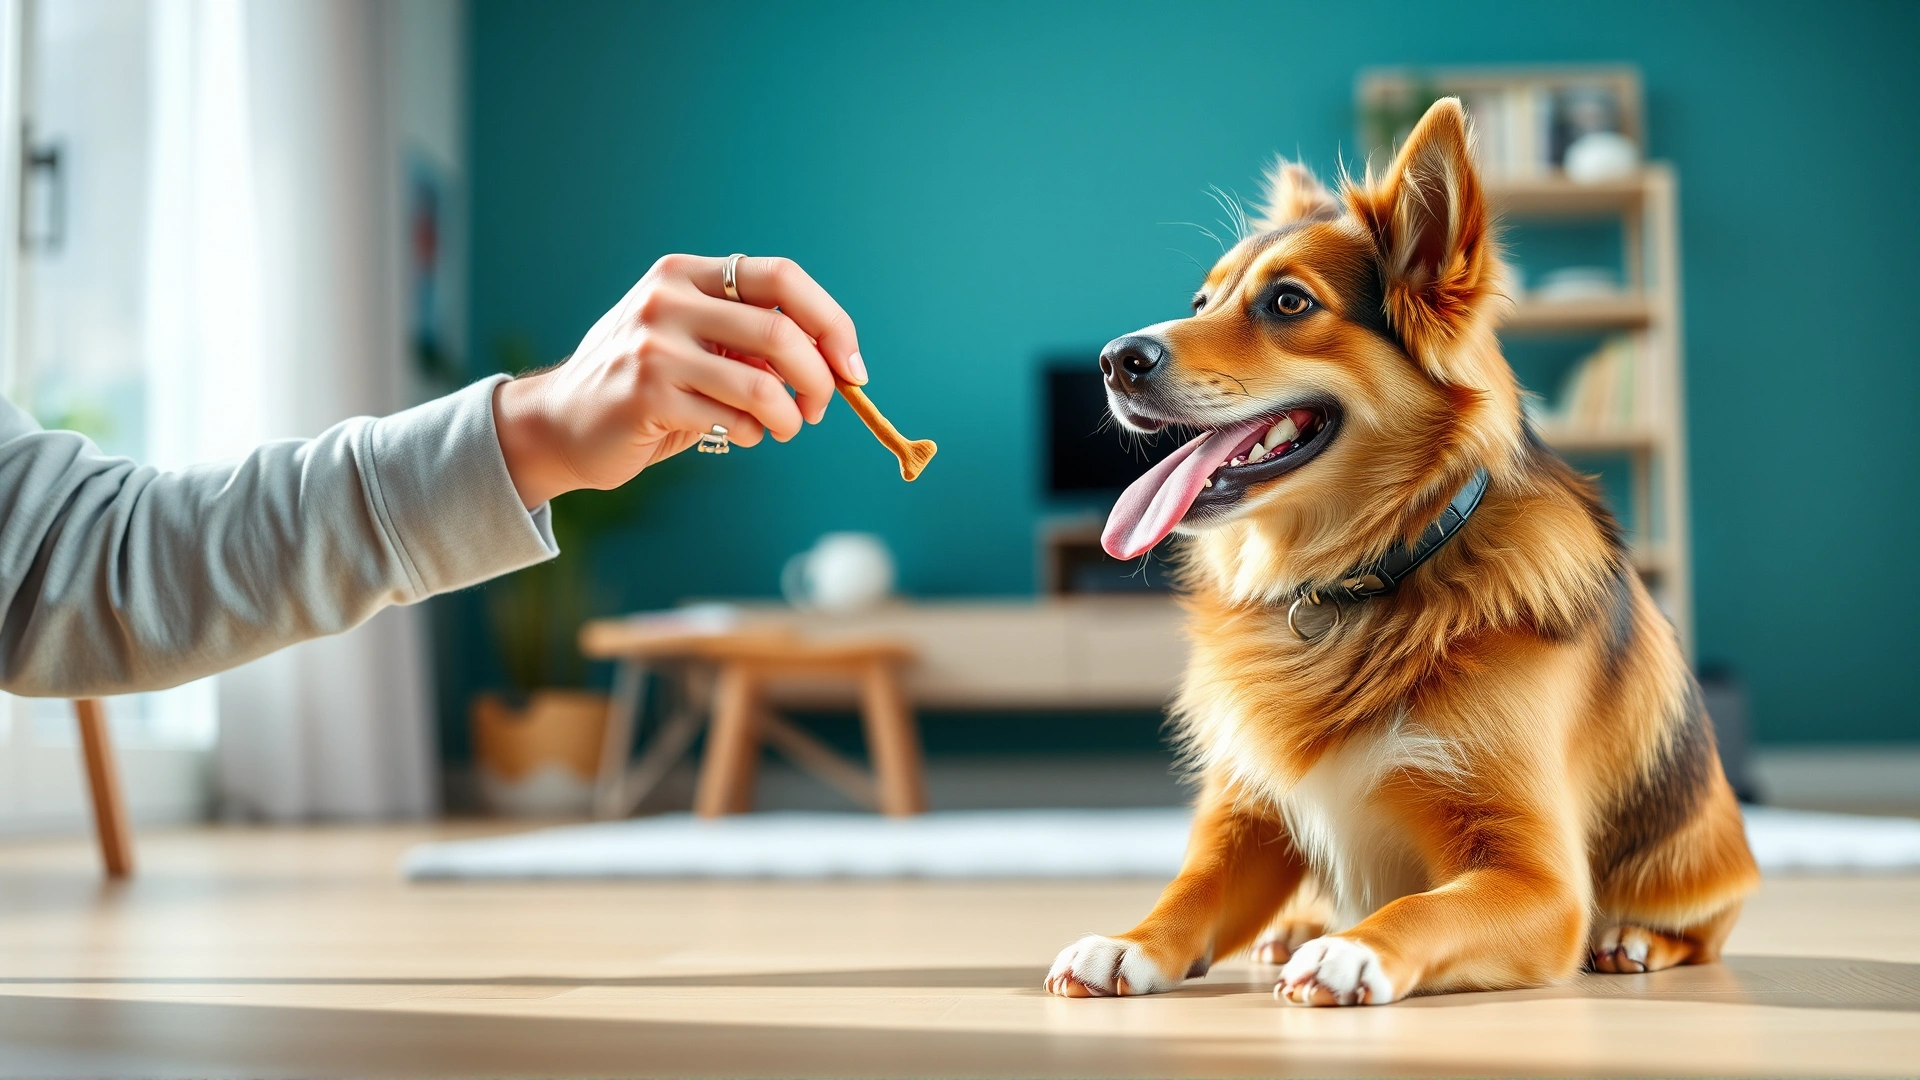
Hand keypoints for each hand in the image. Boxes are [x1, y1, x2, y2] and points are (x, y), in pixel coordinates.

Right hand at [492, 254, 867, 507]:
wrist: (558, 424)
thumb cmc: (645, 385)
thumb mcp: (694, 343)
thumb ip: (749, 341)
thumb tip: (832, 362)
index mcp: (685, 274)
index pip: (782, 277)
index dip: (831, 321)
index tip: (852, 365)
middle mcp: (667, 300)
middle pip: (781, 334)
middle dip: (821, 379)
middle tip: (825, 407)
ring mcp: (654, 347)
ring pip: (763, 386)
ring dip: (791, 418)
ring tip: (785, 428)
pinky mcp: (647, 395)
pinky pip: (733, 420)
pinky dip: (753, 435)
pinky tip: (739, 436)